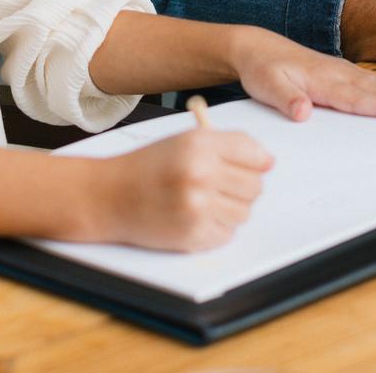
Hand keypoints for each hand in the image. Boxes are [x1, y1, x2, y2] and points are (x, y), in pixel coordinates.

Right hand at [97, 128, 274, 251]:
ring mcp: (197, 206)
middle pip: (255, 186)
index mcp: (200, 144)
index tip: (249, 167)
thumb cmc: (147, 167)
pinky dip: (217, 229)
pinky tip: (195, 217)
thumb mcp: (184, 141)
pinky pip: (227, 234)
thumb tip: (267, 163)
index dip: (255, 162)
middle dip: (242, 188)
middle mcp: (200, 173)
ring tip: (204, 202)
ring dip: (230, 210)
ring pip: (244, 213)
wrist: (107, 196)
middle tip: (220, 187)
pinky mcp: (192, 234)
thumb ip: (227, 146)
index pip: (255, 154)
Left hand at [231, 28, 375, 121]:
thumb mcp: (265, 85)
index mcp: (322, 79)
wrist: (257, 48)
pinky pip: (375, 84)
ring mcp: (343, 72)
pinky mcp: (344, 74)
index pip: (356, 97)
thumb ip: (285, 99)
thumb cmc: (262, 68)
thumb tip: (303, 113)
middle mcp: (338, 73)